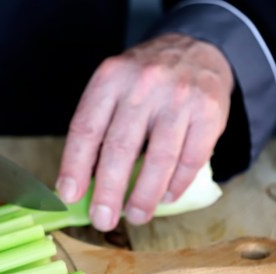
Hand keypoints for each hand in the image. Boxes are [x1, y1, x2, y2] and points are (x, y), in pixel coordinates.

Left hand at [56, 33, 232, 230]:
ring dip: (145, 195)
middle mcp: (143, 85)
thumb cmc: (141, 80)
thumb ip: (96, 127)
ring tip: (135, 216)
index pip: (86, 129)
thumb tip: (77, 184)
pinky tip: (165, 198)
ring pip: (159, 158)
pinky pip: (191, 158)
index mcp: (109, 80)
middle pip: (120, 147)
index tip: (69, 196)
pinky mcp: (210, 111)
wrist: (194, 47)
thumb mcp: (112, 87)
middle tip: (103, 220)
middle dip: (109, 191)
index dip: (75, 166)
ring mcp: (179, 97)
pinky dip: (176, 184)